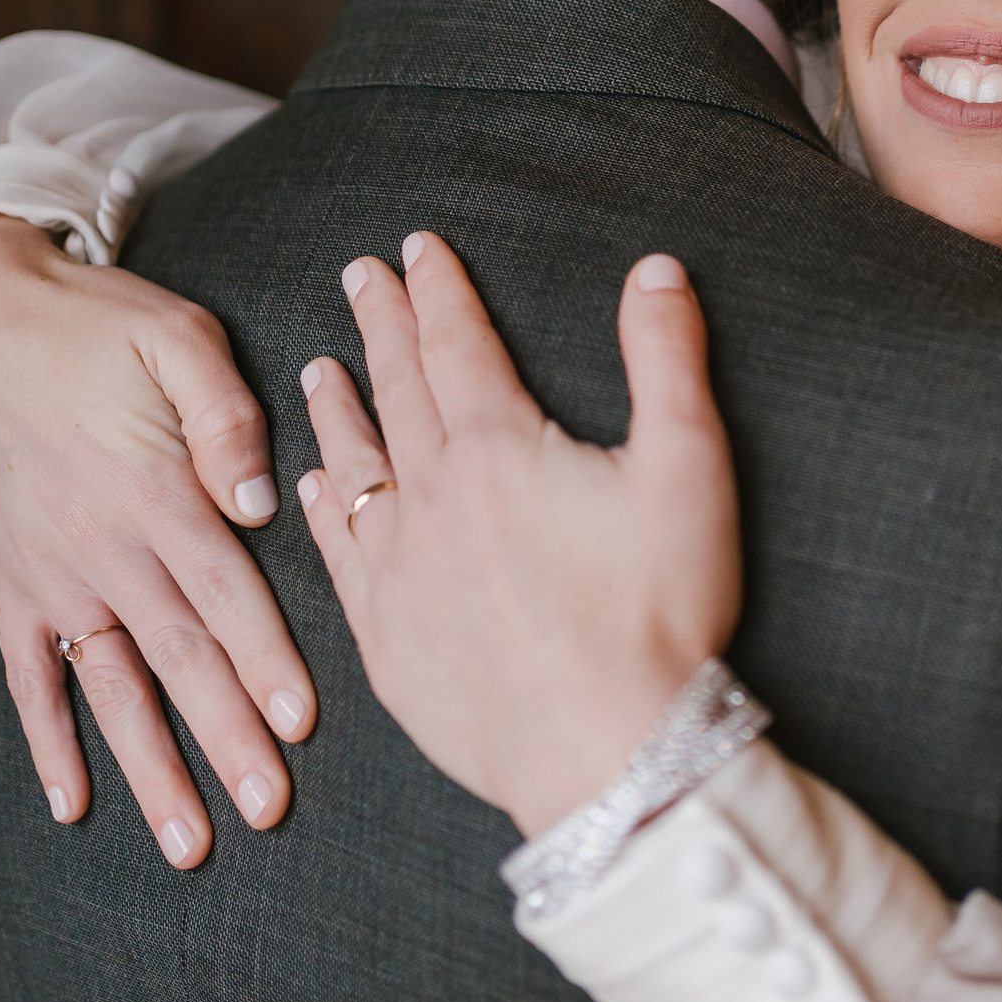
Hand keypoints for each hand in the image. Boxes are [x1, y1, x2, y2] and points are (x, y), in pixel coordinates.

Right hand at [0, 216, 315, 866]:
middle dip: (226, 739)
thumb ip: (226, 414)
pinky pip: (31, 676)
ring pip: (113, 688)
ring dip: (151, 768)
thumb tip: (262, 499)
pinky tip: (73, 807)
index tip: (299, 725)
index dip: (265, 660)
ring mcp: (53, 572)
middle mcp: (104, 547)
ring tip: (189, 842)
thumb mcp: (178, 334)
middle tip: (268, 809)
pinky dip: (49, 742)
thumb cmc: (99, 323)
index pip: (227, 593)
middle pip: (180, 659)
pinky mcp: (14, 581)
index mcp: (158, 491)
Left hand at [294, 232, 738, 837]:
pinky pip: (339, 554)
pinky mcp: (387, 641)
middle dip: (380, 326)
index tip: (416, 247)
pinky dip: (324, 508)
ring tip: (318, 367)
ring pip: (354, 466)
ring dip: (338, 409)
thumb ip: (667, 358)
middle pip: (397, 390)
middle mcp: (430, 497)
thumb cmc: (656, 613)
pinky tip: (313, 488)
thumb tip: (657, 268)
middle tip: (358, 276)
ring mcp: (398, 571)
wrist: (605, 754)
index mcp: (497, 448)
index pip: (457, 344)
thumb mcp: (688, 467)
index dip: (438, 289)